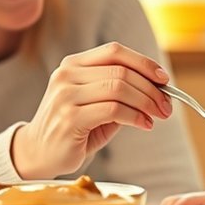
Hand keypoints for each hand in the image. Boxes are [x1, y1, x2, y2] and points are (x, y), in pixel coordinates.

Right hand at [11, 42, 172, 178]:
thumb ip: (121, 91)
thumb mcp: (97, 102)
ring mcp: (66, 95)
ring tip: (157, 115)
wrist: (38, 153)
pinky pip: (114, 110)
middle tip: (167, 106)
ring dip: (146, 102)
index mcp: (73, 64)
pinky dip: (135, 116)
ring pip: (119, 88)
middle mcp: (67, 75)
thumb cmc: (74, 128)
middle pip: (121, 71)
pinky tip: (144, 124)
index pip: (114, 52)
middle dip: (151, 88)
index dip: (143, 63)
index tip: (164, 79)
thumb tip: (160, 88)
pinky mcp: (70, 118)